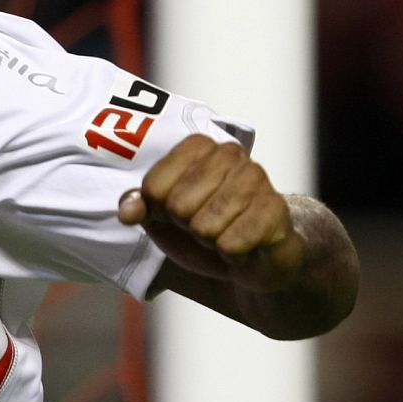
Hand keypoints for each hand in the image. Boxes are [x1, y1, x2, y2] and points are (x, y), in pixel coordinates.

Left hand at [118, 135, 302, 293]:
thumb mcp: (162, 217)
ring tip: (224, 233)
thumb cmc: (206, 226)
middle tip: (204, 224)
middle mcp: (229, 154)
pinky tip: (242, 245)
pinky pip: (231, 243)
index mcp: (197, 147)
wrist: (255, 253)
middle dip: (186, 226)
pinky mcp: (274, 209)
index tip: (175, 212)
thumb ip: (139, 206)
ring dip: (210, 241)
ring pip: (204, 226)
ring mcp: (256, 179)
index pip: (154, 187)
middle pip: (177, 205)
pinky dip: (231, 254)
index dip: (159, 210)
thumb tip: (128, 211)